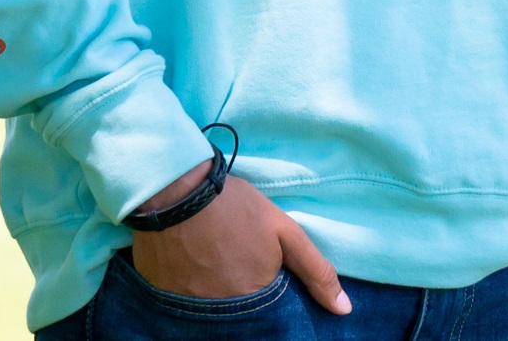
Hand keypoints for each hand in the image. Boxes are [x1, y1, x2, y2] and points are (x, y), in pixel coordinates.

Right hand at [130, 166, 348, 313]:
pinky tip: (194, 268)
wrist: (176, 191)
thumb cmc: (236, 208)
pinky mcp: (163, 298)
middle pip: (239, 316)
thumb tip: (344, 310)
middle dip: (243, 295)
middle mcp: (220, 312)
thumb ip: (316, 271)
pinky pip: (183, 305)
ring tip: (217, 266)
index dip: (268, 296)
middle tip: (237, 265)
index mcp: (254, 298)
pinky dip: (191, 293)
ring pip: (212, 312)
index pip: (269, 317)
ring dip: (218, 295)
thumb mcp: (286, 232)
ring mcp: (189, 307)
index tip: (263, 274)